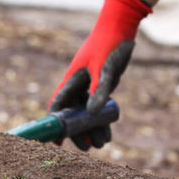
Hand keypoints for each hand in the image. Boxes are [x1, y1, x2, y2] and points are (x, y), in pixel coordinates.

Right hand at [49, 0, 151, 149]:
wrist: (121, 30)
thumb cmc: (108, 47)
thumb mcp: (104, 70)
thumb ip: (98, 92)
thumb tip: (92, 115)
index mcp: (71, 82)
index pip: (58, 107)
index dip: (56, 125)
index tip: (57, 142)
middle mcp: (77, 87)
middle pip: (72, 116)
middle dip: (78, 133)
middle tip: (86, 148)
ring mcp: (88, 88)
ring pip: (87, 115)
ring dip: (92, 130)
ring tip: (100, 145)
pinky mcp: (100, 88)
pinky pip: (98, 110)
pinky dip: (102, 122)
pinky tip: (108, 135)